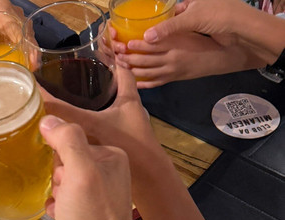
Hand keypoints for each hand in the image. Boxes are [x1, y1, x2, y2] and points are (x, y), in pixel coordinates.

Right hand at [40, 116, 139, 219]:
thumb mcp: (79, 173)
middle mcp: (109, 170)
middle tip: (64, 193)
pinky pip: (65, 197)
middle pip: (67, 159)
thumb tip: (48, 118)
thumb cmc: (92, 217)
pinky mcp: (90, 210)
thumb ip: (67, 140)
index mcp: (112, 155)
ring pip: (63, 179)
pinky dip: (57, 205)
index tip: (62, 174)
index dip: (60, 156)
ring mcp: (100, 192)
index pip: (74, 139)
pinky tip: (57, 215)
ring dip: (56, 192)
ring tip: (62, 207)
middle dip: (58, 176)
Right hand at [42, 63, 154, 158]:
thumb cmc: (129, 147)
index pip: (121, 71)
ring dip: (86, 117)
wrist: (150, 183)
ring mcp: (124, 133)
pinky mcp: (119, 150)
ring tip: (63, 115)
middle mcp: (128, 114)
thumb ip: (63, 112)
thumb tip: (36, 97)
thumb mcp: (91, 125)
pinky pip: (99, 137)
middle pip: (109, 94)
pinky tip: (71, 144)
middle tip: (68, 88)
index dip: (108, 62)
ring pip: (103, 117)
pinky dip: (86, 139)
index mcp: (128, 100)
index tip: (91, 58)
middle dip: (90, 91)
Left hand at [115, 32, 265, 87]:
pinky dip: (143, 83)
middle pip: (144, 60)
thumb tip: (165, 13)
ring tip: (121, 66)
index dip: (135, 44)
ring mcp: (173, 71)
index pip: (150, 44)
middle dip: (128, 58)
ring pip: (147, 73)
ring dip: (132, 70)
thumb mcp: (192, 25)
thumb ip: (176, 21)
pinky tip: (134, 82)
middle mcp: (172, 58)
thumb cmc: (210, 38)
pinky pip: (156, 82)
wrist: (225, 57)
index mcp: (176, 43)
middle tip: (117, 55)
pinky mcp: (175, 78)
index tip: (124, 41)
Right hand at [142, 0, 250, 42]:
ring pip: (176, 35)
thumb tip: (146, 37)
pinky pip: (183, 43)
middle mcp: (192, 13)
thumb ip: (168, 28)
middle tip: (143, 43)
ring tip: (149, 51)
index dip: (155, 20)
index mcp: (190, 3)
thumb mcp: (191, 19)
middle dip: (158, 33)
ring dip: (165, 43)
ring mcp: (197, 27)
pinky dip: (175, 48)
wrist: (242, 28)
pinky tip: (165, 55)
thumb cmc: (219, 15)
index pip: (167, 12)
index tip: (141, 31)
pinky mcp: (201, 38)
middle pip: (170, 24)